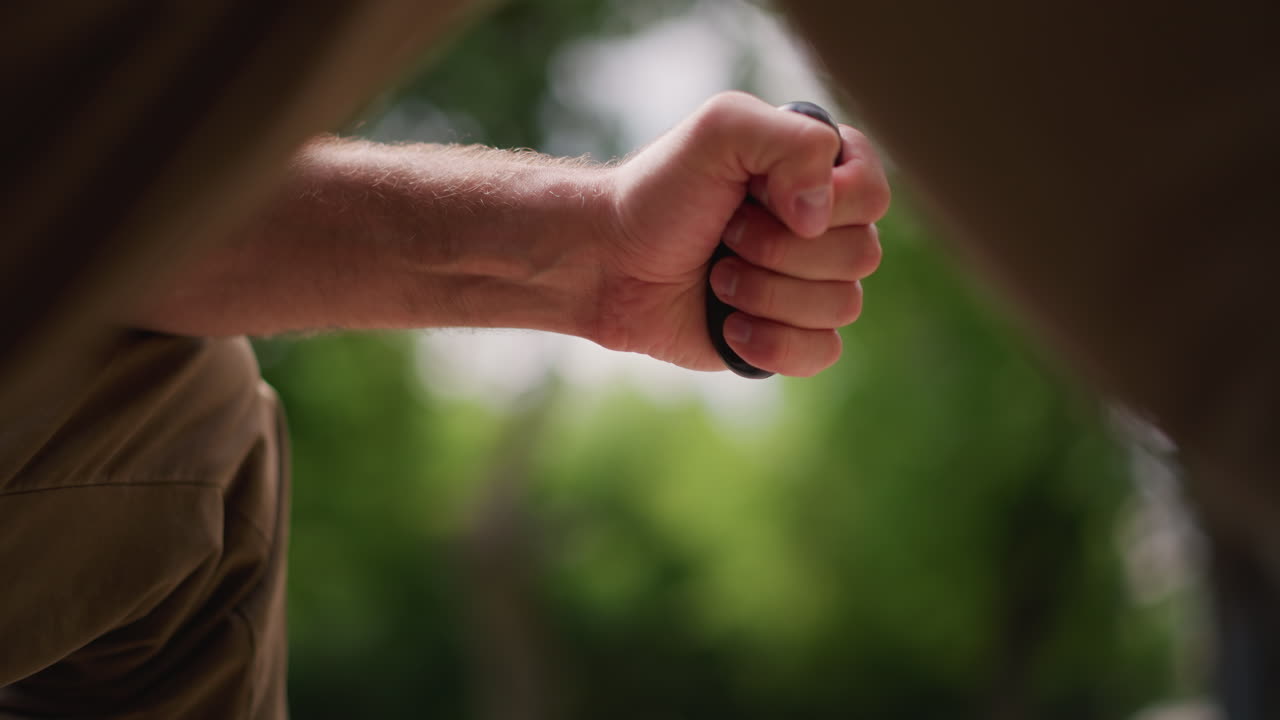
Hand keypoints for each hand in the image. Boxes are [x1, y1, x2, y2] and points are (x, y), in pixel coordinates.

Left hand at [592, 91, 889, 375]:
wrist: (607, 264)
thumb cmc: (658, 194)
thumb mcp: (719, 132)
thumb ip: (792, 143)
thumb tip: (819, 219)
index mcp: (818, 171)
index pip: (873, 193)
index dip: (825, 202)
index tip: (760, 195)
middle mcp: (823, 227)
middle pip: (862, 255)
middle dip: (779, 250)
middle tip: (725, 235)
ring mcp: (809, 284)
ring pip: (844, 306)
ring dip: (766, 293)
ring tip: (717, 276)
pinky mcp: (789, 335)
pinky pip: (823, 352)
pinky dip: (772, 341)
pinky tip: (729, 325)